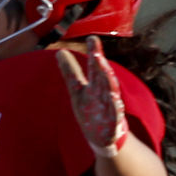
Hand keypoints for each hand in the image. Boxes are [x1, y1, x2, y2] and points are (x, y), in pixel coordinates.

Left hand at [57, 36, 128, 158]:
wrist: (102, 137)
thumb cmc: (90, 110)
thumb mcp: (77, 90)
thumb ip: (70, 72)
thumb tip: (59, 52)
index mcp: (95, 85)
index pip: (94, 67)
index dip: (93, 53)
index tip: (92, 38)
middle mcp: (104, 93)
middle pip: (103, 77)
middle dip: (101, 65)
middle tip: (96, 53)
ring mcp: (110, 108)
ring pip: (111, 93)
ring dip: (109, 83)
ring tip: (105, 71)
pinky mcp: (113, 123)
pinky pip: (115, 115)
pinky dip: (115, 108)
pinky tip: (115, 100)